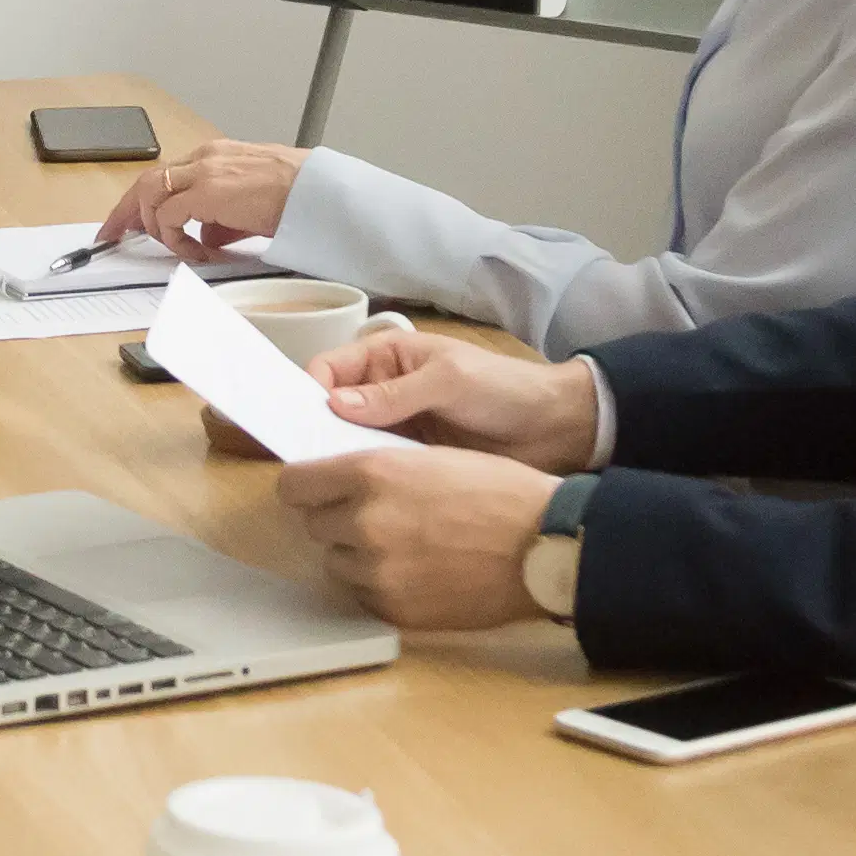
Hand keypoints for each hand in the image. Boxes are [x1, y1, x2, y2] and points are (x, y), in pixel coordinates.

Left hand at [101, 138, 305, 258]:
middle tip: (113, 235)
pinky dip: (174, 238)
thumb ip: (223, 217)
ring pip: (151, 193)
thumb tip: (206, 236)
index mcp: (216, 156)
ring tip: (167, 246)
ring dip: (151, 224)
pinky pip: (170, 218)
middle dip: (126, 210)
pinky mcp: (207, 191)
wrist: (320, 194)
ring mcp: (204, 172)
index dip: (144, 199)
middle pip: (147, 180)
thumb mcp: (251, 204)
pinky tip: (194, 252)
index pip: (166, 174)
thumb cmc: (298, 197)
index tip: (129, 220)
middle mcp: (205, 158)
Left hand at [275, 443, 563, 629]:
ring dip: (358, 555)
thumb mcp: (429, 458)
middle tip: (378, 517)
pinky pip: (364, 595)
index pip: (294, 485)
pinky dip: (381, 585)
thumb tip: (334, 480)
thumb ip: (375, 470)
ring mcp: (378, 571)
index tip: (314, 490)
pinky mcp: (395, 609)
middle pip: (314, 525)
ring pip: (337, 564)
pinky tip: (419, 572)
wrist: (546, 545)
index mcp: (371, 474)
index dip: (305, 487)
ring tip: (406, 546)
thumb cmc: (500, 492)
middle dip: (338, 520)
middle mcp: (365, 522)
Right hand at [305, 324, 601, 471]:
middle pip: (330, 408)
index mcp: (386, 357)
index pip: (328, 370)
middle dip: (315, 429)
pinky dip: (363, 478)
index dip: (309, 392)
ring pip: (348, 441)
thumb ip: (394, 394)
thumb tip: (333, 405)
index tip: (299, 424)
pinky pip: (375, 466)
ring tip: (325, 486)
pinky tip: (355, 498)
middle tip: (302, 462)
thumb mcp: (449, 381)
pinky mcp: (411, 460)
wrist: (557, 428)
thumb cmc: (502, 389)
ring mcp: (396, 427)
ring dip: (338, 457)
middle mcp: (381, 390)